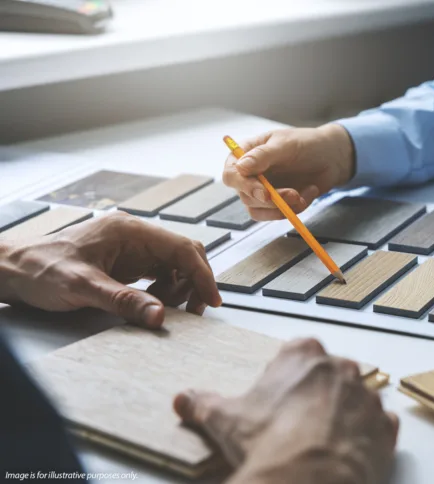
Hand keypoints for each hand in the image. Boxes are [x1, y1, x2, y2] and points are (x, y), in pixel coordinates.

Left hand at [0, 212, 220, 327]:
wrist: (12, 270)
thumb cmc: (41, 270)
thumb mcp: (82, 288)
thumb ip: (124, 301)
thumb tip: (160, 317)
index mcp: (130, 231)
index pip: (182, 248)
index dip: (202, 275)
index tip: (211, 300)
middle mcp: (135, 235)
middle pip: (183, 255)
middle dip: (193, 283)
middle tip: (193, 312)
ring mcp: (131, 248)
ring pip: (174, 266)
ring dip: (178, 289)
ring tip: (163, 309)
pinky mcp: (126, 261)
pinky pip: (158, 273)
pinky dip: (163, 291)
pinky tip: (151, 303)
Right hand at [174, 339, 397, 483]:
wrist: (307, 481)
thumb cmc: (270, 442)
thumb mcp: (225, 420)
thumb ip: (203, 403)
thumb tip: (183, 399)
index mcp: (303, 354)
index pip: (296, 353)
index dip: (286, 376)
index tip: (278, 396)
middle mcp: (340, 367)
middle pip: (328, 373)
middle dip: (316, 393)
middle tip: (297, 422)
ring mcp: (367, 396)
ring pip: (356, 398)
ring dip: (344, 413)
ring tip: (322, 440)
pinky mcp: (385, 426)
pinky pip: (379, 425)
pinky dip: (367, 436)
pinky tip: (347, 450)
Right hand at [223, 125, 354, 220]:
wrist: (331, 157)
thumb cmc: (306, 143)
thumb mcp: (285, 144)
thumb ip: (263, 155)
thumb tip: (240, 167)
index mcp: (246, 155)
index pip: (231, 175)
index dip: (244, 186)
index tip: (263, 192)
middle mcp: (250, 175)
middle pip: (245, 197)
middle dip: (271, 199)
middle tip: (293, 194)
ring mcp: (262, 191)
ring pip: (259, 211)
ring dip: (282, 207)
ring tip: (302, 194)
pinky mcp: (276, 203)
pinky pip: (279, 214)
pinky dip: (296, 208)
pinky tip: (309, 191)